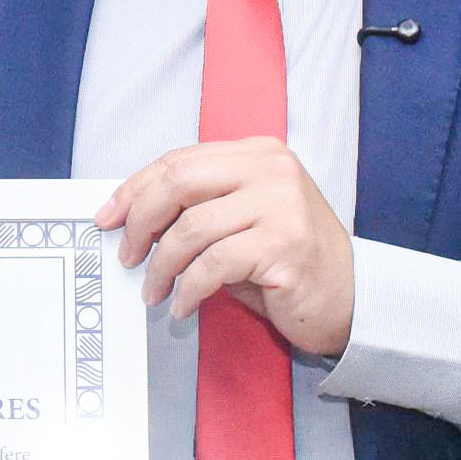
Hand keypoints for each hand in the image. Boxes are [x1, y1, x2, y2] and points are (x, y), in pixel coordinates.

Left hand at [100, 138, 356, 356]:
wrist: (350, 298)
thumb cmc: (288, 262)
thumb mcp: (242, 220)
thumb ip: (199, 206)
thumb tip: (132, 219)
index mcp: (258, 154)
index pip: (179, 160)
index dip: (135, 189)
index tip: (109, 216)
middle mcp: (272, 170)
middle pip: (179, 182)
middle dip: (140, 221)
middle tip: (126, 254)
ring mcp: (281, 205)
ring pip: (191, 227)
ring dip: (161, 266)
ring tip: (154, 290)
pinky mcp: (284, 245)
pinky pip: (214, 265)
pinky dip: (189, 289)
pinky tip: (183, 306)